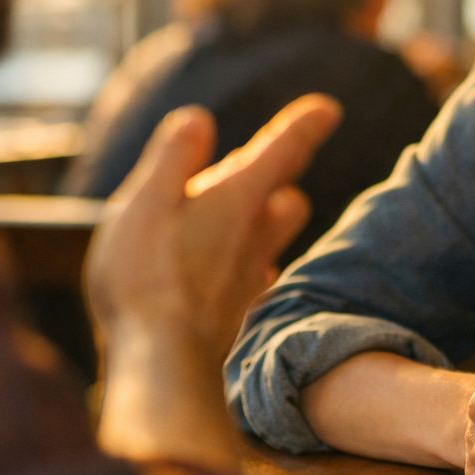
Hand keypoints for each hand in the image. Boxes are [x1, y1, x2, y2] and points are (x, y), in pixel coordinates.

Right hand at [85, 94, 341, 360]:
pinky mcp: (237, 313)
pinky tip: (211, 271)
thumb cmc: (146, 277)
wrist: (162, 365)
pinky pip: (249, 276)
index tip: (328, 109)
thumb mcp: (146, 201)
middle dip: (276, 181)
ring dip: (255, 223)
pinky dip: (235, 263)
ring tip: (222, 216)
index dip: (306, 124)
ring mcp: (250, 278)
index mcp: (239, 198)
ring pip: (269, 240)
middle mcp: (257, 236)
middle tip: (250, 167)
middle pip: (287, 199)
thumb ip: (174, 157)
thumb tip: (199, 120)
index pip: (286, 148)